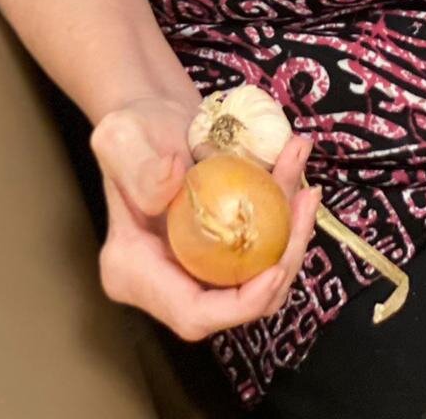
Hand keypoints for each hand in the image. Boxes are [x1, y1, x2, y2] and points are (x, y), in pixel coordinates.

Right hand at [89, 96, 320, 341]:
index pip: (193, 313)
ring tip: (305, 186)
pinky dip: (284, 213)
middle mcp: (168, 278)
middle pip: (237, 300)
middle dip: (282, 264)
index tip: (276, 270)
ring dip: (291, 234)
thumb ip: (140, 167)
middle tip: (304, 206)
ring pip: (258, 272)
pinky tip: (295, 171)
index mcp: (134, 271)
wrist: (150, 113)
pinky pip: (261, 242)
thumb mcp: (120, 138)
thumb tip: (172, 179)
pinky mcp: (223, 244)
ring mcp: (198, 263)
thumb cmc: (130, 127)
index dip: (239, 305)